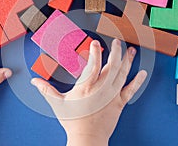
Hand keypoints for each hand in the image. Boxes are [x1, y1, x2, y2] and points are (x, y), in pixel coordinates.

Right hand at [31, 39, 146, 145]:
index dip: (95, 52)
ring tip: (131, 50)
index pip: (93, 65)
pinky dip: (137, 81)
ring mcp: (112, 95)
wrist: (87, 138)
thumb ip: (46, 90)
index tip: (96, 43)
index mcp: (86, 87)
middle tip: (117, 41)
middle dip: (116, 51)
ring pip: (122, 74)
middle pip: (112, 66)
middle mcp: (102, 88)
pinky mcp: (119, 103)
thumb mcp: (57, 103)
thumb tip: (34, 81)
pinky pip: (130, 90)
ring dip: (127, 61)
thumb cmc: (73, 121)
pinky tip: (142, 73)